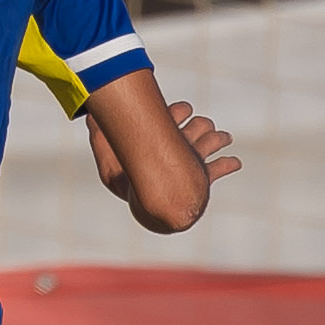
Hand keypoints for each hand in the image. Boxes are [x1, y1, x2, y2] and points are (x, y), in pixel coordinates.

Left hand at [88, 100, 240, 193]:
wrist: (150, 213)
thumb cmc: (129, 188)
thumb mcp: (109, 161)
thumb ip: (102, 137)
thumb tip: (91, 115)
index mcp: (158, 139)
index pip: (173, 114)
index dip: (178, 111)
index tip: (180, 113)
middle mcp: (176, 147)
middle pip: (196, 125)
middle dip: (199, 124)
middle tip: (198, 126)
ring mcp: (190, 162)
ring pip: (210, 141)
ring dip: (217, 138)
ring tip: (221, 138)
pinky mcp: (201, 178)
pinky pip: (219, 168)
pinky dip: (227, 164)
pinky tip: (233, 162)